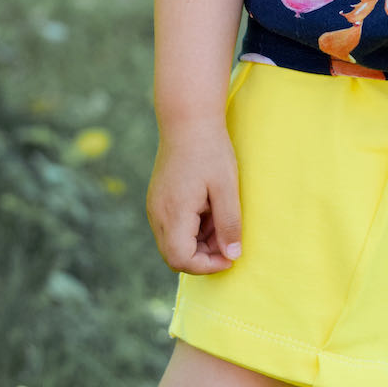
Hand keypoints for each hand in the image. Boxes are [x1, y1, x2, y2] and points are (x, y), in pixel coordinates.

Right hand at [146, 119, 242, 273]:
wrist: (188, 120)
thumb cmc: (210, 151)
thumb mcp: (227, 187)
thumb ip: (229, 224)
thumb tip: (232, 256)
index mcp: (173, 212)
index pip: (181, 259)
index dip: (206, 266)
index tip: (230, 257)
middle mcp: (157, 214)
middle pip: (174, 255)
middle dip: (203, 256)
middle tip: (228, 240)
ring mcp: (155, 207)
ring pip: (173, 242)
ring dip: (199, 241)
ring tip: (221, 218)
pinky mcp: (159, 200)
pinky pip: (172, 227)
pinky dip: (192, 228)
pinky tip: (209, 209)